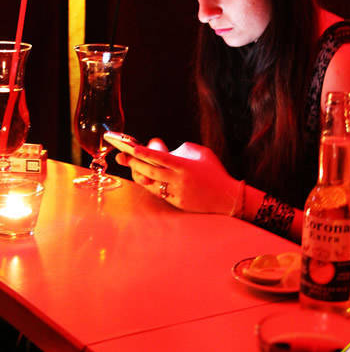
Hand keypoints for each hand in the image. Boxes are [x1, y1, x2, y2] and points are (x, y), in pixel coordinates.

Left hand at [116, 141, 241, 214]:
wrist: (226, 198)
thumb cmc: (214, 171)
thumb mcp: (202, 153)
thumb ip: (183, 149)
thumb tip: (164, 149)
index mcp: (185, 166)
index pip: (161, 158)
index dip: (145, 153)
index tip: (133, 148)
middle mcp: (179, 180)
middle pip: (151, 171)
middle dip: (134, 163)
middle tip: (122, 156)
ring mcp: (176, 193)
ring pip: (151, 183)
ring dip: (139, 174)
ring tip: (130, 166)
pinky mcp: (176, 202)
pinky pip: (158, 192)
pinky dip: (150, 184)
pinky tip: (143, 177)